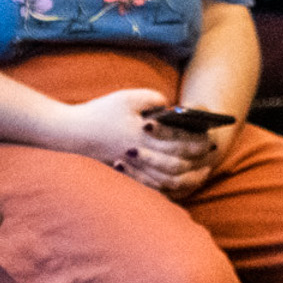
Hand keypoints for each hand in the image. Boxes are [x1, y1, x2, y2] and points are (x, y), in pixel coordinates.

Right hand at [57, 88, 207, 192]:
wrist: (71, 132)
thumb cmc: (100, 112)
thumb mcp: (127, 97)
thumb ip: (153, 98)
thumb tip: (170, 107)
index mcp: (143, 135)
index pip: (178, 142)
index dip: (196, 141)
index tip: (210, 137)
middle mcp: (140, 155)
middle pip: (176, 163)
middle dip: (195, 159)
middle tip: (211, 154)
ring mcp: (133, 167)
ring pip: (166, 179)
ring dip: (186, 177)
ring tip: (199, 171)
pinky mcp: (126, 173)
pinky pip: (151, 185)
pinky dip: (166, 186)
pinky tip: (175, 182)